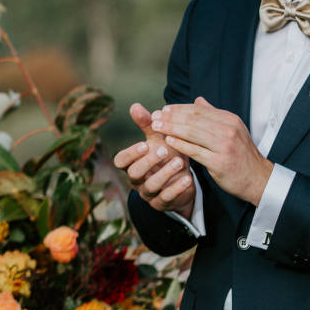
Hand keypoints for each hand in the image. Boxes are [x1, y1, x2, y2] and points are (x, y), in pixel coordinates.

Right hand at [112, 102, 195, 218]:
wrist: (183, 180)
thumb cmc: (167, 156)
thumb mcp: (158, 140)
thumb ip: (147, 124)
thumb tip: (134, 105)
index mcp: (132, 164)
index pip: (121, 161)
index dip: (131, 153)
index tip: (145, 144)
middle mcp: (136, 180)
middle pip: (134, 174)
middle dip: (148, 162)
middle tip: (164, 151)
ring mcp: (148, 193)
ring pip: (150, 186)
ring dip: (165, 174)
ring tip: (180, 162)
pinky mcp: (162, 204)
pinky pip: (166, 198)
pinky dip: (176, 188)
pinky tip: (188, 178)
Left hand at [152, 96, 273, 205]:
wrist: (258, 179)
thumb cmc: (241, 154)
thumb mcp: (232, 130)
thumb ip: (214, 115)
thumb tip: (197, 99)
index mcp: (230, 120)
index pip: (198, 110)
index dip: (178, 108)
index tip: (163, 109)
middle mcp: (228, 130)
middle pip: (192, 120)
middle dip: (170, 117)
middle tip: (154, 117)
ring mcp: (225, 146)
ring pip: (191, 133)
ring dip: (171, 128)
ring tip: (157, 127)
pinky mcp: (220, 162)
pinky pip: (194, 151)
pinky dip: (179, 144)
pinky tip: (168, 140)